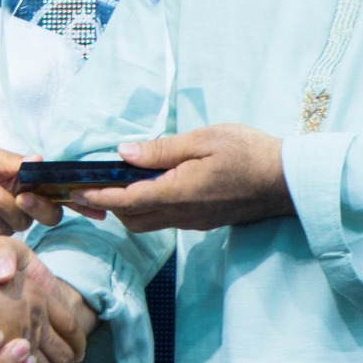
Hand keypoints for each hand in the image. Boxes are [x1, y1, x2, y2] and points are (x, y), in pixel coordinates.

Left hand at [0, 141, 63, 240]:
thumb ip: (12, 162)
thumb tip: (40, 160)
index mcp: (23, 180)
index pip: (50, 192)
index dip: (52, 194)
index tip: (38, 188)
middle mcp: (18, 200)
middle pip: (46, 215)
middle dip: (37, 207)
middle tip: (20, 196)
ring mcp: (2, 218)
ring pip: (19, 222)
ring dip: (1, 205)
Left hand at [71, 123, 292, 231]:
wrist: (287, 181)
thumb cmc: (248, 153)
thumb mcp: (203, 140)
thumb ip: (161, 150)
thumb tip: (123, 153)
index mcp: (177, 193)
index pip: (126, 199)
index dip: (99, 195)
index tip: (76, 190)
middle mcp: (181, 214)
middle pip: (131, 218)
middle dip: (108, 204)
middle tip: (92, 183)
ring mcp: (193, 221)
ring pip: (147, 222)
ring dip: (127, 207)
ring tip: (117, 183)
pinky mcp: (203, 219)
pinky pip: (165, 219)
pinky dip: (147, 207)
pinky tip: (150, 186)